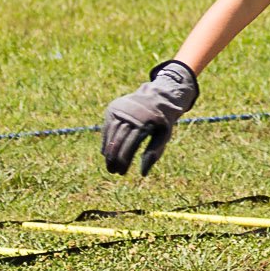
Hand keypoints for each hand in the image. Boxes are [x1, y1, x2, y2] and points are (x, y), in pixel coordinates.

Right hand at [101, 61, 198, 175]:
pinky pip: (107, 127)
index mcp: (146, 122)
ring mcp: (121, 110)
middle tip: (112, 171)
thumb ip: (154, 153)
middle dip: (114, 158)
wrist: (156, 97)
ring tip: (108, 164)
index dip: (125, 160)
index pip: (131, 145)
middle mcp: (131, 114)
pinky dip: (106, 140)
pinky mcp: (113, 108)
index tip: (122, 172)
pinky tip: (105, 152)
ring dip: (108, 151)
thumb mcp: (164, 136)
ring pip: (111, 134)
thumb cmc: (161, 122)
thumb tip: (143, 173)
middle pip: (119, 140)